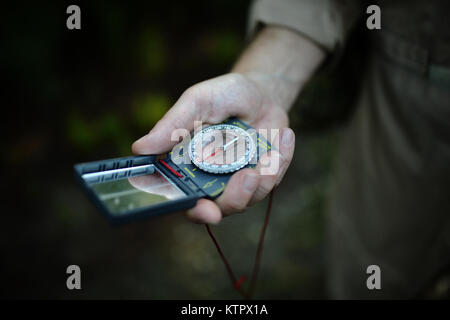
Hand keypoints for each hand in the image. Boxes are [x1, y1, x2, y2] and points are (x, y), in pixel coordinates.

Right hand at [132, 72, 294, 223]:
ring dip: (265, 176)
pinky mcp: (263, 178)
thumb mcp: (198, 101)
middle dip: (235, 198)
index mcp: (188, 166)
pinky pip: (273, 180)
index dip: (191, 209)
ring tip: (272, 146)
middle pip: (219, 208)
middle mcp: (211, 180)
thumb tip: (140, 148)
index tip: (205, 209)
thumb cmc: (223, 95)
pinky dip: (282, 159)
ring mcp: (237, 181)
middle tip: (249, 176)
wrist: (259, 91)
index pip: (182, 198)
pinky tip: (285, 135)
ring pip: (250, 198)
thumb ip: (173, 124)